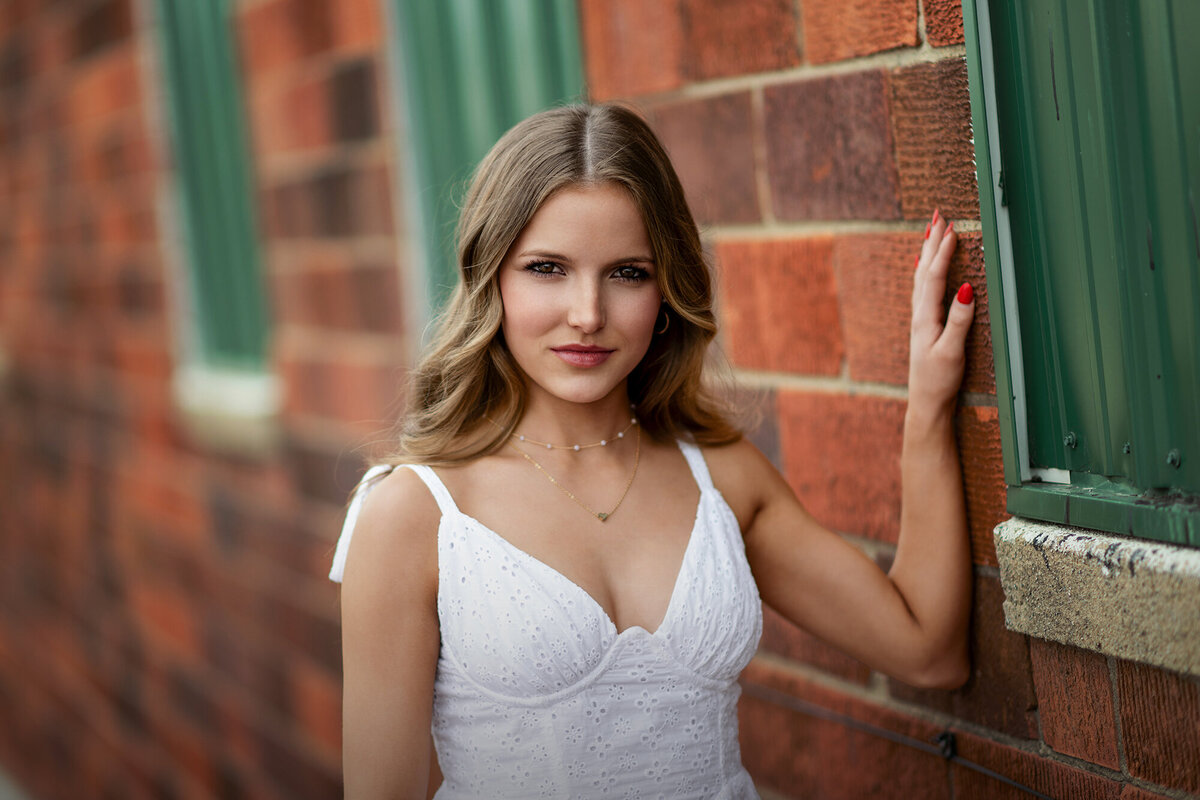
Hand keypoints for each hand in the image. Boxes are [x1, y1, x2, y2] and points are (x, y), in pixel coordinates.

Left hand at [908, 210, 974, 414]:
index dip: (943, 251)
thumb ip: (960, 320)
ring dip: (927, 252)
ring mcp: (920, 319)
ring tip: (931, 231)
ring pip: (922, 277)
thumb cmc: (939, 380)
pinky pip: (923, 289)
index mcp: (926, 317)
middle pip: (924, 270)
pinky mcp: (924, 326)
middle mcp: (919, 314)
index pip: (934, 276)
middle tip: (937, 216)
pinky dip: (925, 271)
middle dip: (932, 242)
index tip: (951, 228)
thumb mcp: (953, 351)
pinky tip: (924, 267)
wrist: (926, 403)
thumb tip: (968, 289)